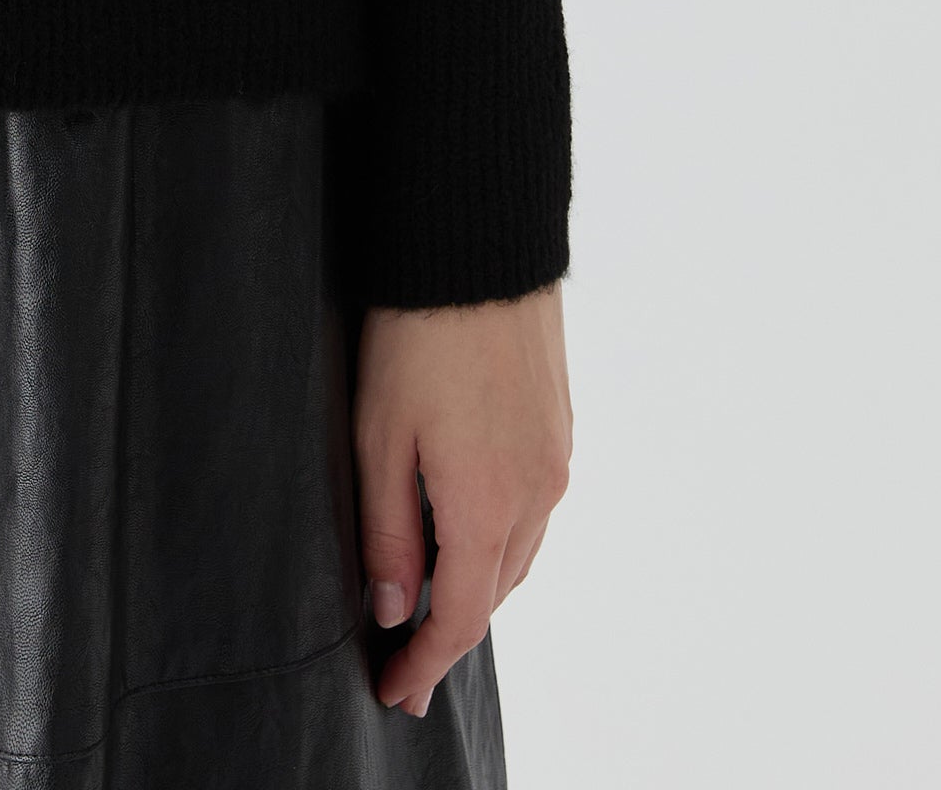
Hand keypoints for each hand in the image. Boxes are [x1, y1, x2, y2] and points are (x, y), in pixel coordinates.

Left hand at [354, 282, 570, 717]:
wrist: (479, 247)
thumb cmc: (416, 333)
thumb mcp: (380, 435)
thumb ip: (389, 531)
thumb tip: (396, 610)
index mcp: (486, 506)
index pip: (460, 617)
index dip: (426, 664)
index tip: (393, 692)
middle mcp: (535, 495)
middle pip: (495, 593)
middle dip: (451, 635)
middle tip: (407, 667)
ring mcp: (556, 461)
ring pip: (519, 555)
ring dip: (480, 588)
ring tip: (435, 609)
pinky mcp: (560, 428)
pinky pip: (535, 513)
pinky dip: (502, 541)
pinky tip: (473, 533)